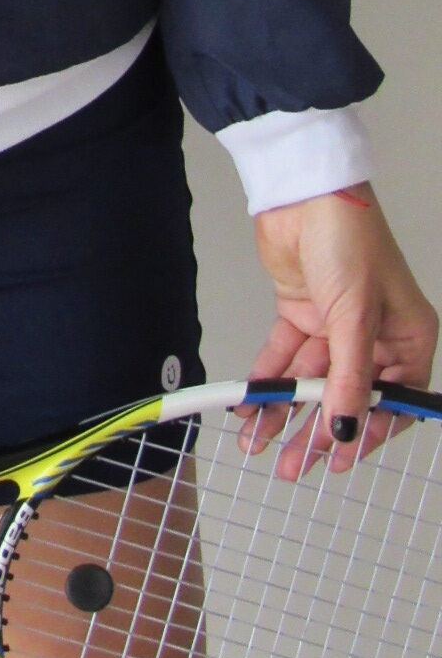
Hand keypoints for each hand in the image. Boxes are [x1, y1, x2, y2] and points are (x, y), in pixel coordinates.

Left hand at [240, 183, 437, 478]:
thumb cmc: (350, 239)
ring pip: (309, 381)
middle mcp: (373, 335)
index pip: (392, 400)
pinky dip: (266, 381)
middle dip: (316, 432)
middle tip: (294, 465)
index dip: (366, 431)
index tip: (339, 459)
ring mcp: (334, 325)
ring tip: (260, 445)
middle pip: (344, 395)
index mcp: (407, 337)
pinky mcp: (300, 312)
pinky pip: (283, 357)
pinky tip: (250, 406)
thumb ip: (349, 379)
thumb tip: (346, 427)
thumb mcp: (355, 317)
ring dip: (284, 412)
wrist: (304, 192)